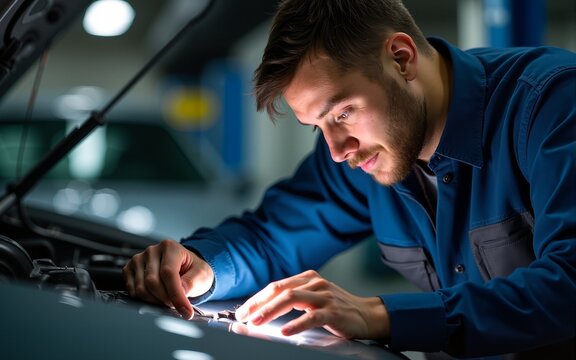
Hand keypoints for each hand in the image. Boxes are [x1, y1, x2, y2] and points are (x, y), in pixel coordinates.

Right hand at [123, 239, 213, 318]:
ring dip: (155, 301)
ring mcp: (138, 260)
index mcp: (170, 247)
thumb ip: (193, 281)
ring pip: (141, 289)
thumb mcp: (202, 274)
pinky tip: (156, 297)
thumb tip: (182, 291)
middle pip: (152, 282)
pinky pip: (131, 291)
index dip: (176, 294)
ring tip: (167, 300)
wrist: (184, 268)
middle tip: (176, 305)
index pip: (168, 273)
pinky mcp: (129, 270)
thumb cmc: (192, 270)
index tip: (185, 310)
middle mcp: (152, 251)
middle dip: (166, 299)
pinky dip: (144, 300)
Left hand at [234, 270, 389, 339]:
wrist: (367, 314)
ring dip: (271, 311)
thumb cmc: (337, 307)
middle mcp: (315, 283)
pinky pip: (312, 317)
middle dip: (258, 304)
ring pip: (292, 299)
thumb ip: (294, 298)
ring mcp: (324, 296)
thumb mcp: (314, 296)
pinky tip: (285, 331)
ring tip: (257, 322)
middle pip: (280, 290)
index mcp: (308, 278)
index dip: (257, 298)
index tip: (242, 311)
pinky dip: (296, 324)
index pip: (276, 286)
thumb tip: (264, 308)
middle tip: (243, 316)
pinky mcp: (333, 311)